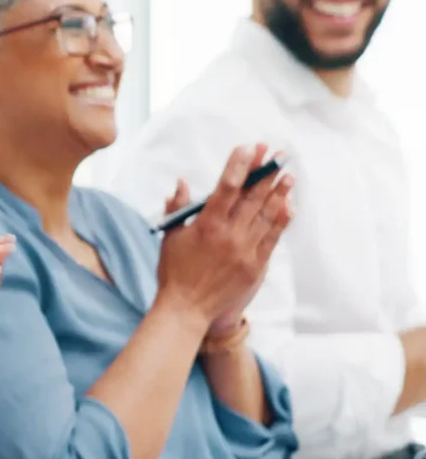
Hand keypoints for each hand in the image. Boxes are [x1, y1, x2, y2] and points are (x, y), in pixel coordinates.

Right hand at [155, 145, 291, 334]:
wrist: (187, 309)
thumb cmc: (174, 272)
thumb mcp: (170, 238)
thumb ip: (178, 209)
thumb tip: (183, 183)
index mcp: (206, 226)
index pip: (226, 188)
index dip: (239, 166)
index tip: (248, 149)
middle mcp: (229, 235)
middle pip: (252, 197)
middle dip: (264, 172)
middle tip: (276, 154)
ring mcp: (246, 250)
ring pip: (266, 215)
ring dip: (279, 192)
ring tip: (288, 174)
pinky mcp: (256, 264)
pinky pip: (273, 237)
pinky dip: (281, 219)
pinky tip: (288, 205)